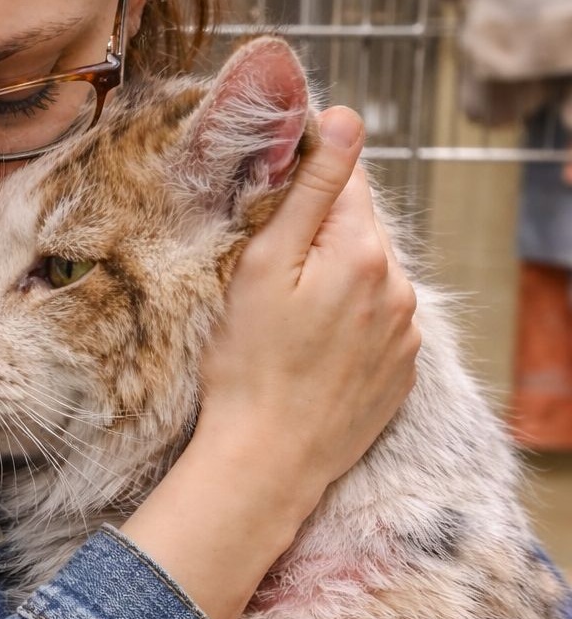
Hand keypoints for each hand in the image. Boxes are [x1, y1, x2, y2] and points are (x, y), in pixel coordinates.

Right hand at [198, 104, 419, 495]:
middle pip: (358, 231)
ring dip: (334, 282)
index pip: (344, 182)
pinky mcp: (401, 371)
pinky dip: (348, 323)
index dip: (303, 185)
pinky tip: (312, 351)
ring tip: (288, 323)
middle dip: (318, 239)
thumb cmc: (250, 366)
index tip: (270, 209)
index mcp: (363, 254)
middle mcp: (399, 289)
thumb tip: (346, 120)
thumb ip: (310, 191)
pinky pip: (377, 323)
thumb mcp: (265, 267)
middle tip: (269, 279)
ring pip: (369, 278)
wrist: (268, 461)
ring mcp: (405, 335)